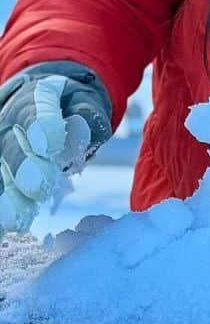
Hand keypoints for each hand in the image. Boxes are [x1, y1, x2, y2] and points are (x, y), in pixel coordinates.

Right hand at [0, 61, 111, 233]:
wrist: (42, 105)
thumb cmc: (69, 106)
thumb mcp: (85, 101)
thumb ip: (87, 113)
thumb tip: (82, 131)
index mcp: (34, 96)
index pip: (35, 109)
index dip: (41, 126)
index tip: (51, 145)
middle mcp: (9, 120)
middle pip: (11, 144)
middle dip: (23, 167)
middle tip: (40, 187)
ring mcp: (0, 145)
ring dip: (6, 195)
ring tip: (18, 219)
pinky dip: (1, 208)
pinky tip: (7, 226)